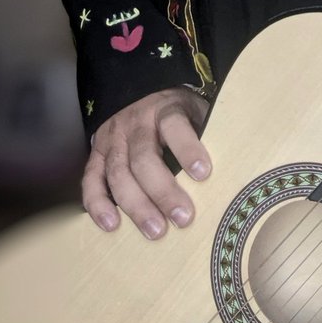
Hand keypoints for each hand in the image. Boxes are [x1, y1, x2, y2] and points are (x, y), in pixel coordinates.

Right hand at [82, 87, 210, 239]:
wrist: (141, 91)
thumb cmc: (179, 110)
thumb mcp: (196, 109)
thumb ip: (206, 132)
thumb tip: (230, 168)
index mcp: (165, 109)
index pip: (175, 126)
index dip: (188, 149)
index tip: (204, 174)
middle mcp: (135, 123)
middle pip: (144, 158)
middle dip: (163, 191)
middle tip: (183, 218)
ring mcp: (113, 139)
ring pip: (119, 174)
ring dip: (136, 206)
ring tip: (156, 231)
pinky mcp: (97, 153)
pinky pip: (91, 180)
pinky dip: (97, 204)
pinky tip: (111, 225)